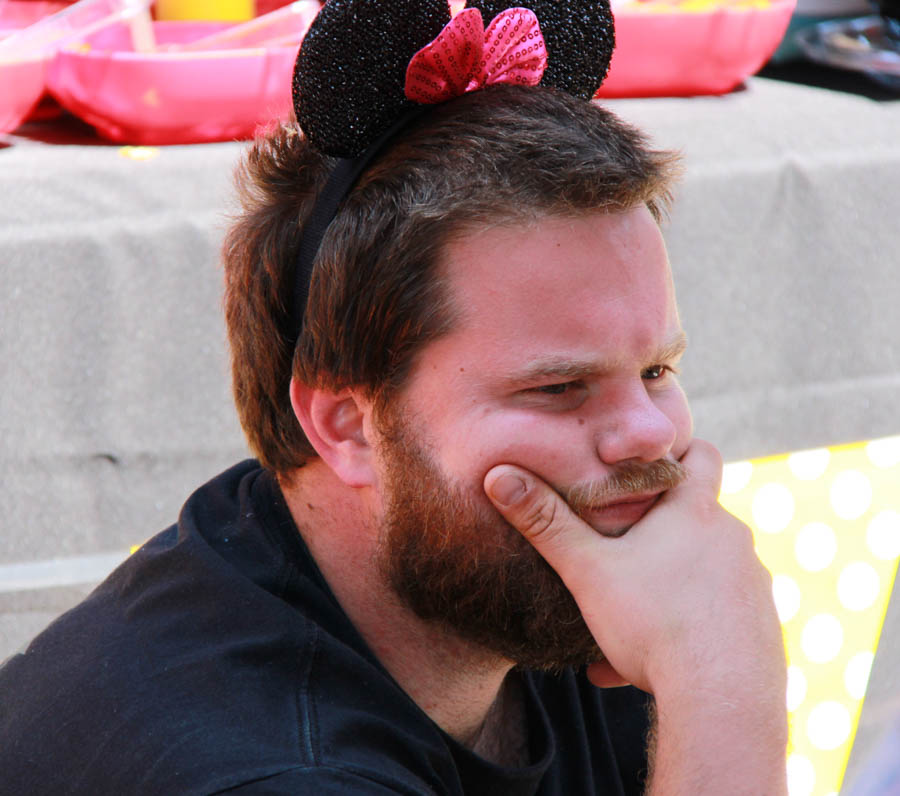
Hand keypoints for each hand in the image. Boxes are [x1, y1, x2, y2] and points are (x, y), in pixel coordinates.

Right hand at [484, 439, 787, 791]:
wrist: (720, 701)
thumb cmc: (653, 624)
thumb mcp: (586, 570)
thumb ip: (544, 522)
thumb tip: (498, 476)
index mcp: (695, 511)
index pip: (701, 454)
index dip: (677, 453)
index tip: (645, 470)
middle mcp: (734, 540)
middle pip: (696, 516)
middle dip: (658, 531)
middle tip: (618, 550)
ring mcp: (754, 584)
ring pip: (702, 572)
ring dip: (666, 587)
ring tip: (622, 622)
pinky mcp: (761, 627)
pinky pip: (715, 616)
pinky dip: (684, 628)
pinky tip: (646, 665)